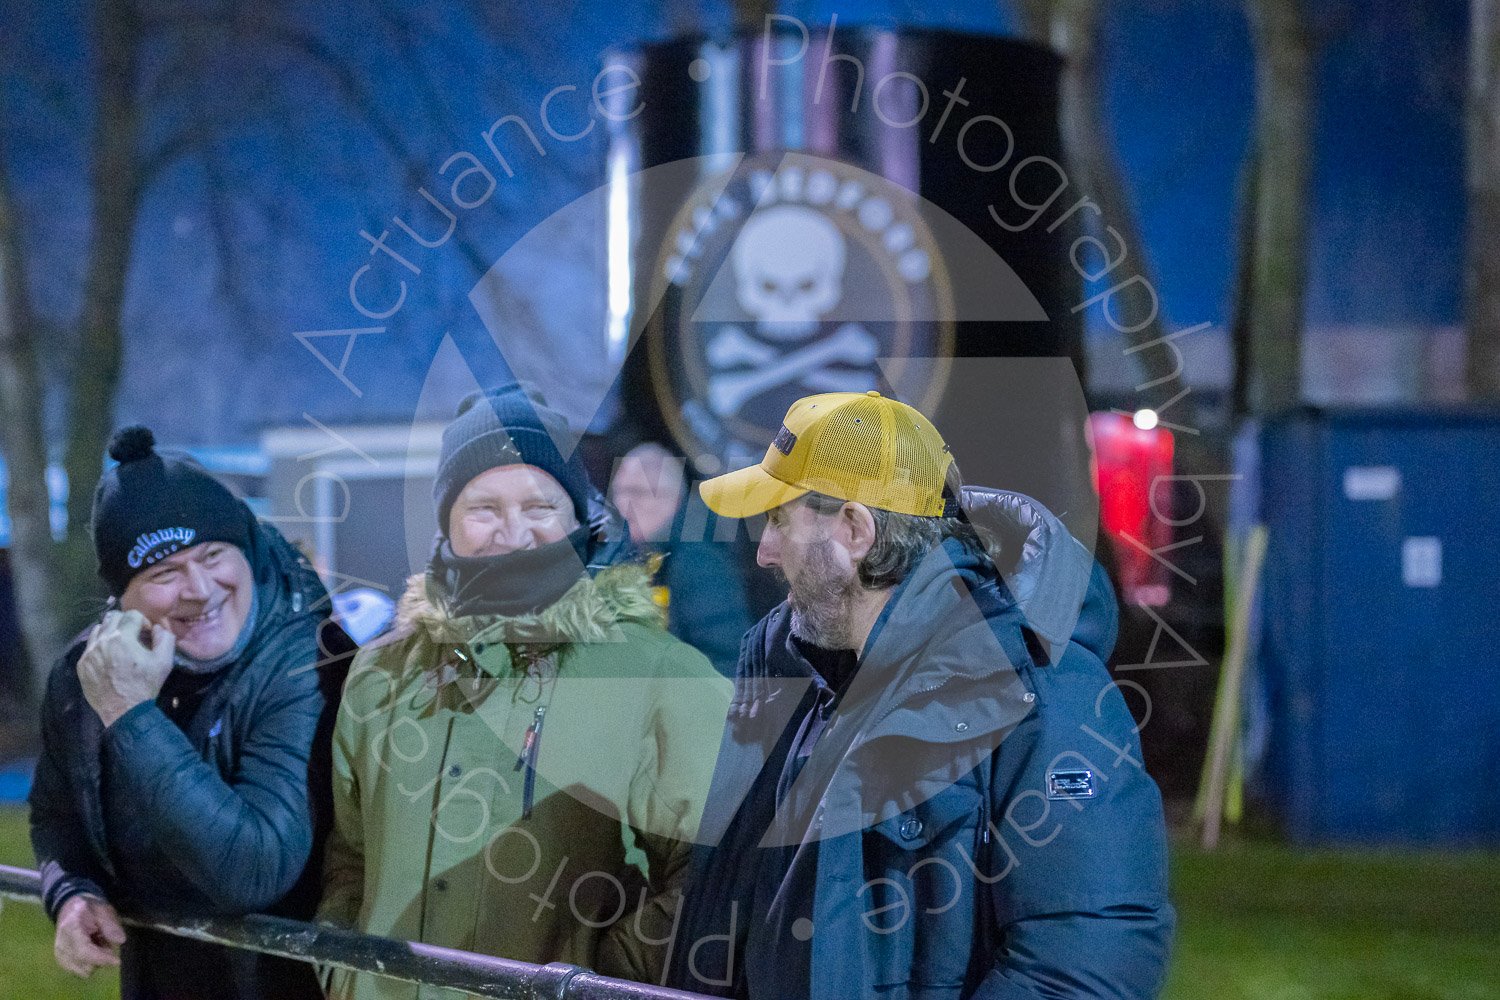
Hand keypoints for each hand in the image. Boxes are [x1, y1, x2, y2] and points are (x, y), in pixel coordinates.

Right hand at [54, 894, 124, 976]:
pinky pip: (81, 971)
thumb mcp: (103, 910)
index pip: (84, 952)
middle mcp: (61, 945)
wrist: (71, 910)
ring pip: (84, 971)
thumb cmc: (89, 910)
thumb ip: (110, 925)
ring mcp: (60, 955)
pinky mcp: (62, 962)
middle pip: (85, 965)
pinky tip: (91, 949)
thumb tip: (121, 941)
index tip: (117, 961)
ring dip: (96, 961)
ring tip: (98, 943)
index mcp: (70, 929)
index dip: (101, 959)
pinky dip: (89, 963)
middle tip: (105, 940)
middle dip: (101, 958)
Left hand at [77, 610, 174, 726]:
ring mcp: (89, 653)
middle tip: (133, 635)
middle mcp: (102, 641)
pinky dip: (100, 646)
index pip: (132, 614)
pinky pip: (89, 646)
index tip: (147, 633)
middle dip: (125, 622)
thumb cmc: (145, 685)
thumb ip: (165, 638)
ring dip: (110, 632)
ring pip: (98, 629)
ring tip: (119, 645)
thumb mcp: (164, 662)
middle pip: (112, 617)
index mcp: (123, 638)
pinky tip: (109, 658)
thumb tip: (157, 627)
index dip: (143, 621)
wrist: (124, 711)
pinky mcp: (82, 665)